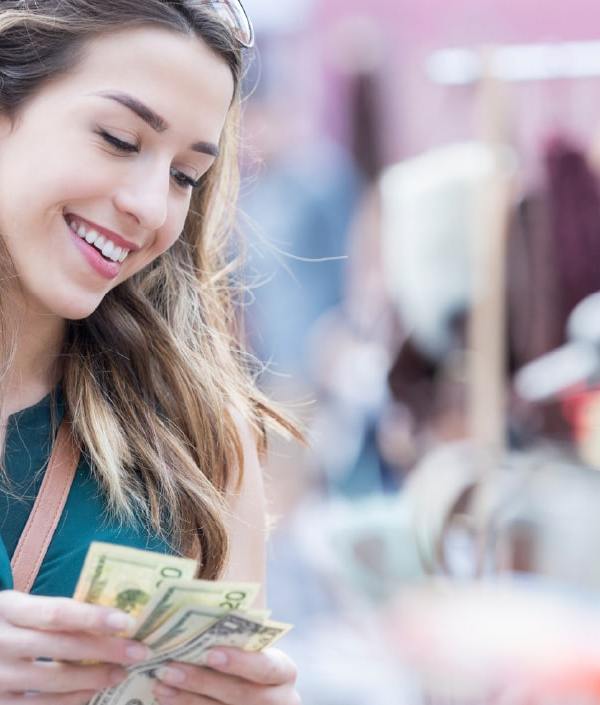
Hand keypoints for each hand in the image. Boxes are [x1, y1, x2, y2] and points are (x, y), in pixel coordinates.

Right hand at [0, 589, 152, 703]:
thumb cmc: (6, 624)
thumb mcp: (21, 608)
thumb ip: (55, 613)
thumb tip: (111, 619)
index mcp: (9, 609)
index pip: (57, 613)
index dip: (94, 618)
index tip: (127, 622)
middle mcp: (1, 642)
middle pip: (62, 647)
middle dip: (106, 650)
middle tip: (139, 652)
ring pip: (55, 680)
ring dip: (94, 678)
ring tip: (121, 672)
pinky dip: (71, 699)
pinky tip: (92, 691)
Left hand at [153, 647, 299, 704]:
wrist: (249, 692)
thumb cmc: (246, 659)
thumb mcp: (248, 648)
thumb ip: (232, 636)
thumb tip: (190, 615)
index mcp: (283, 671)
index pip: (267, 667)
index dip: (241, 662)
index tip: (210, 653)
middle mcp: (279, 700)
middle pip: (241, 695)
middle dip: (202, 681)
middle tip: (169, 667)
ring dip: (187, 698)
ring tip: (160, 682)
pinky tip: (166, 697)